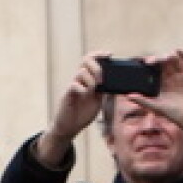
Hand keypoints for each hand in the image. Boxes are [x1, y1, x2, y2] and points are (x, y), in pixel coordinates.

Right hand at [35, 52, 108, 167]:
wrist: (69, 128)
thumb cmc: (82, 115)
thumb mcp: (98, 101)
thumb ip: (103, 91)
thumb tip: (116, 83)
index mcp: (87, 80)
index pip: (91, 60)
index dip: (99, 54)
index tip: (109, 55)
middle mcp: (79, 81)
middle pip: (85, 60)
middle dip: (96, 67)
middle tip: (101, 79)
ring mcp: (72, 87)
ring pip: (81, 72)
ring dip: (91, 80)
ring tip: (93, 91)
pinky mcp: (67, 96)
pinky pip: (74, 85)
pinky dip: (82, 89)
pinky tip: (85, 95)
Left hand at [135, 49, 182, 151]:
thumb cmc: (176, 115)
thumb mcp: (156, 107)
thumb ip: (143, 101)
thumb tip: (129, 96)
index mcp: (162, 84)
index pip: (154, 71)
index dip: (150, 65)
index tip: (143, 63)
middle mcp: (172, 79)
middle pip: (164, 64)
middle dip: (158, 60)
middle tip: (151, 61)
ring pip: (175, 62)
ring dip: (169, 57)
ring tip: (164, 56)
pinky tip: (178, 51)